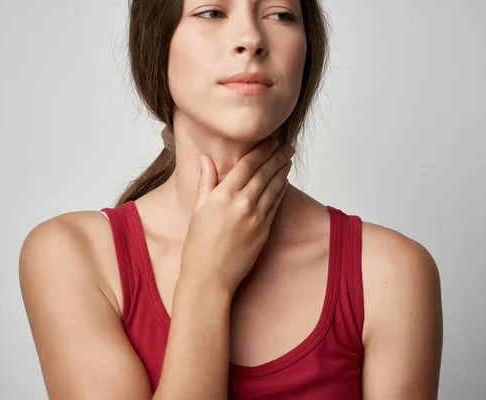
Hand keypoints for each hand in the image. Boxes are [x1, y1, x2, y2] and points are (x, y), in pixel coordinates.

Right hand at [178, 138, 294, 296]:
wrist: (210, 278)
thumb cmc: (198, 247)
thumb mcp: (198, 210)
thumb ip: (206, 182)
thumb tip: (205, 158)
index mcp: (224, 196)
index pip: (248, 164)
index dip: (262, 150)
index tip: (271, 140)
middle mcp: (243, 204)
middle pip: (265, 173)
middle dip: (277, 156)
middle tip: (287, 145)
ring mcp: (257, 218)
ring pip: (274, 187)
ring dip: (282, 171)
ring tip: (288, 158)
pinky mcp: (265, 231)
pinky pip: (275, 205)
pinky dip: (281, 190)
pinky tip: (283, 182)